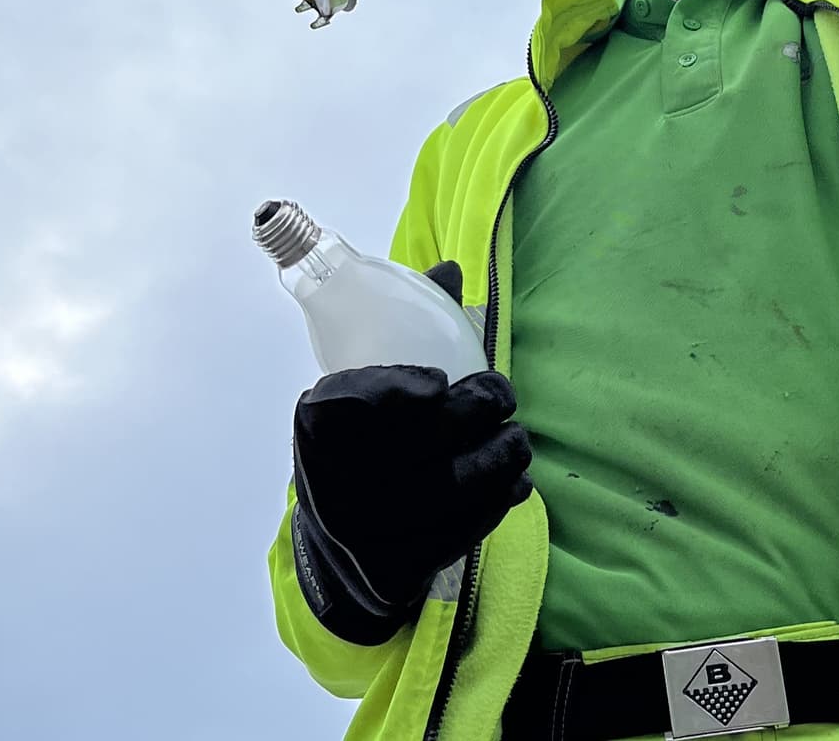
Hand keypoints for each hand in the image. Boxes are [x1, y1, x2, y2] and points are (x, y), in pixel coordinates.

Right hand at [289, 260, 532, 641]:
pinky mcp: (396, 569)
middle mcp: (335, 480)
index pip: (362, 401)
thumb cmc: (360, 442)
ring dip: (500, 459)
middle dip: (478, 412)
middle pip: (421, 441)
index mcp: (320, 423)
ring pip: (450, 489)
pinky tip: (514, 486)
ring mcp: (366, 531)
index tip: (442, 382)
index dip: (405, 390)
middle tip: (503, 397)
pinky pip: (459, 533)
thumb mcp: (363, 386)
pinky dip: (495, 505)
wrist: (337, 546)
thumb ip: (403, 326)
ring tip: (517, 442)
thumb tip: (451, 269)